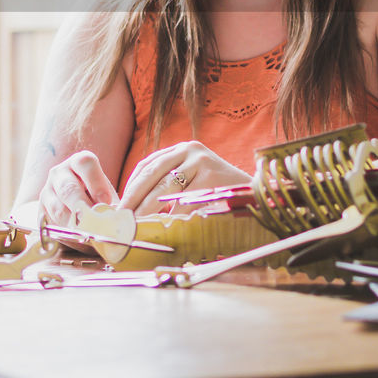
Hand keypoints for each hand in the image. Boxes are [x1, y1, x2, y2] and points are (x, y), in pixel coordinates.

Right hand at [38, 150, 120, 226]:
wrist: (77, 203)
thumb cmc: (96, 196)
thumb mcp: (105, 193)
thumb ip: (111, 203)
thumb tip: (116, 217)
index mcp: (78, 163)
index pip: (85, 163)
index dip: (96, 182)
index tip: (106, 200)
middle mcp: (59, 173)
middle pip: (68, 188)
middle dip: (83, 207)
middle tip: (95, 221)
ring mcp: (47, 191)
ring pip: (58, 209)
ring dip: (75, 224)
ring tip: (90, 233)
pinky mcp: (41, 210)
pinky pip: (51, 223)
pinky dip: (66, 233)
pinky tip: (78, 237)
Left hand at [118, 141, 249, 216]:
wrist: (258, 194)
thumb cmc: (221, 192)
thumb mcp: (194, 179)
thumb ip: (170, 185)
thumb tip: (135, 207)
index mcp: (182, 149)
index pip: (147, 165)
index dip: (131, 185)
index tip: (120, 205)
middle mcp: (189, 150)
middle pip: (151, 174)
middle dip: (133, 198)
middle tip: (121, 217)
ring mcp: (201, 162)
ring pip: (165, 190)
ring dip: (147, 210)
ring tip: (136, 224)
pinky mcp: (211, 177)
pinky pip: (184, 202)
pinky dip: (172, 217)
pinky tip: (163, 228)